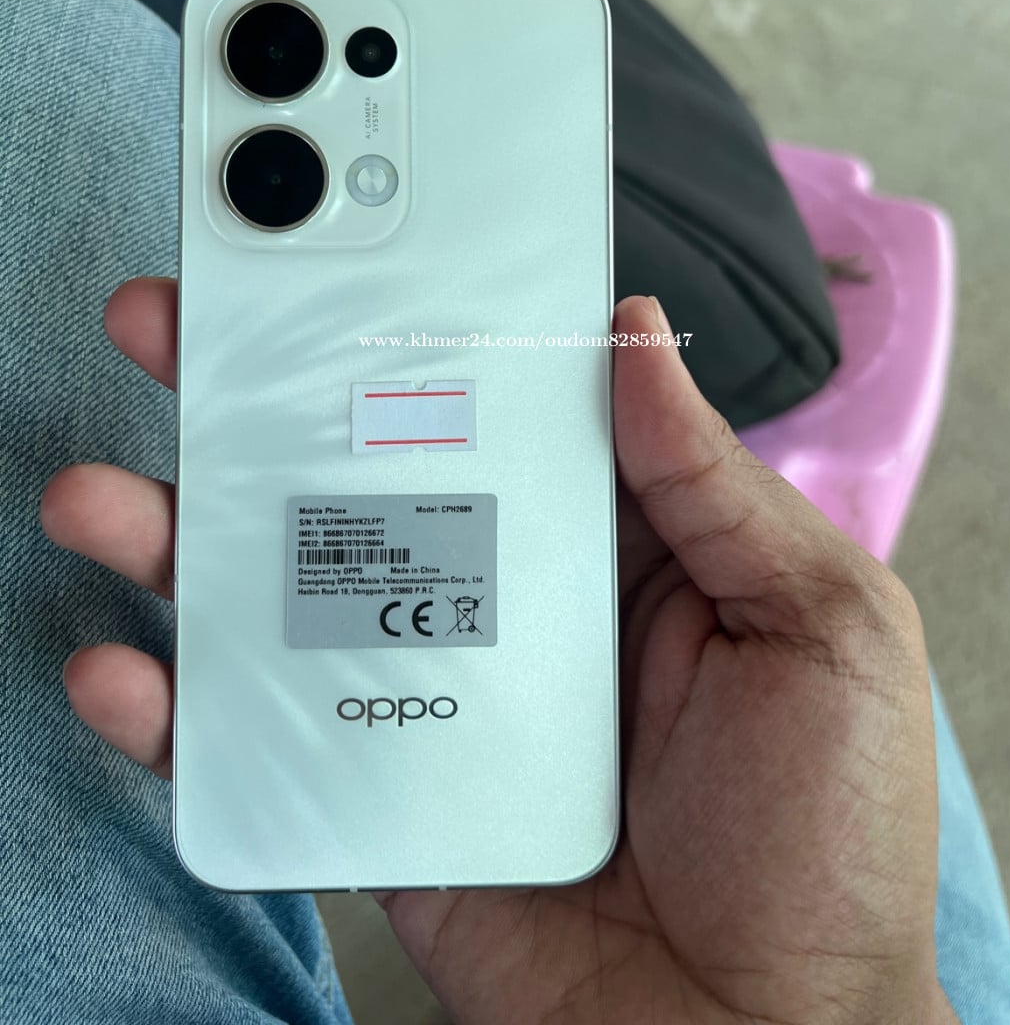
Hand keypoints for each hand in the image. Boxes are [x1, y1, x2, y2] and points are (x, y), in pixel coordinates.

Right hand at [42, 279, 956, 1024]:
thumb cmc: (824, 835)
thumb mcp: (818, 622)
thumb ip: (712, 482)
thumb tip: (631, 330)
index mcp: (606, 535)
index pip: (488, 401)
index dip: (409, 325)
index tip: (329, 258)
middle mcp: (503, 593)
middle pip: (359, 474)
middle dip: (256, 397)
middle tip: (174, 323)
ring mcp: (428, 691)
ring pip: (283, 591)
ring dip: (178, 536)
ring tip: (102, 494)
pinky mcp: (379, 793)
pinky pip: (262, 740)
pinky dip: (180, 709)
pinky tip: (123, 670)